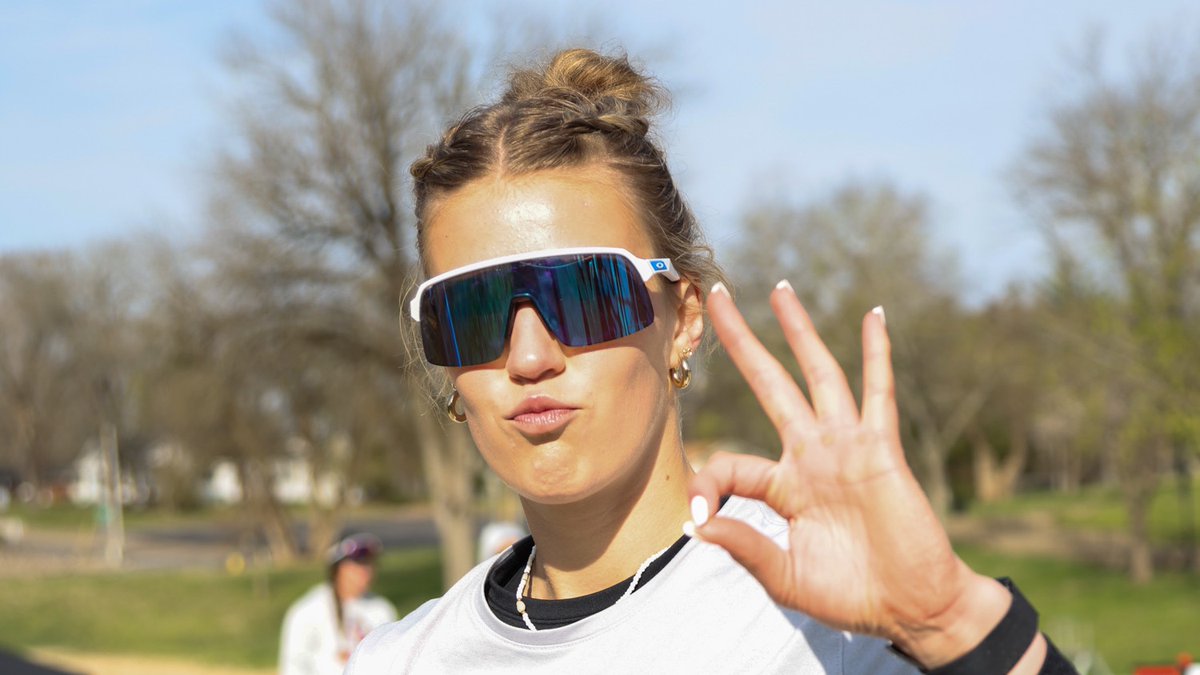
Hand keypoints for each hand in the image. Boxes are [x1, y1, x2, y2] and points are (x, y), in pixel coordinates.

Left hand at [688, 282, 1034, 668]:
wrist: (912, 607)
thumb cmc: (850, 595)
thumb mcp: (784, 577)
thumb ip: (744, 547)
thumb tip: (696, 526)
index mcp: (782, 487)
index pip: (730, 464)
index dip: (707, 486)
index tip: (698, 516)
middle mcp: (810, 455)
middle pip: (769, 383)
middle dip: (742, 341)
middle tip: (716, 294)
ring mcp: (845, 447)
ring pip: (818, 374)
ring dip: (799, 330)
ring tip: (780, 289)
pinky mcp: (881, 450)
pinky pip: (878, 393)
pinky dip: (877, 354)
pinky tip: (873, 316)